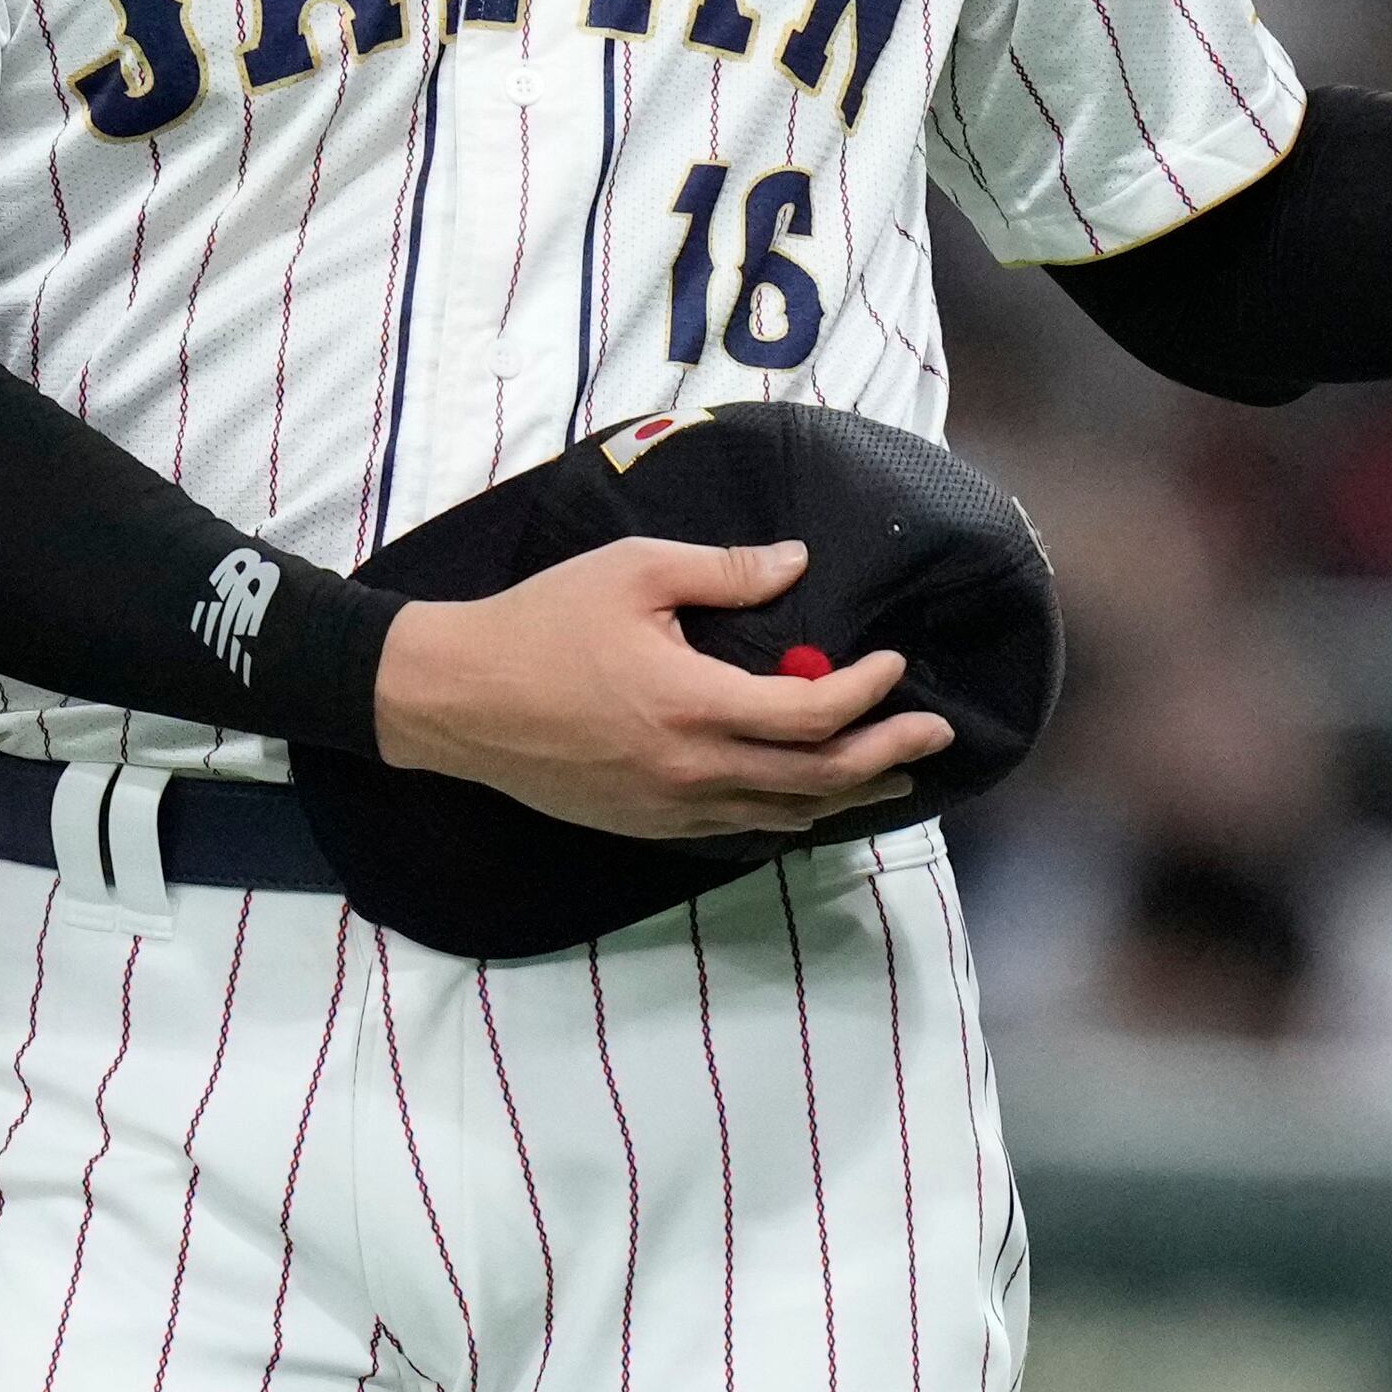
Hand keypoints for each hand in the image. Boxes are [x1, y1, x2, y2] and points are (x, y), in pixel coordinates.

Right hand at [368, 536, 953, 840]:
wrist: (456, 699)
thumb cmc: (541, 623)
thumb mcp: (634, 571)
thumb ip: (725, 570)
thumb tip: (797, 564)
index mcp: (693, 705)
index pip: (812, 716)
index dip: (867, 692)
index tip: (894, 663)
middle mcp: (690, 770)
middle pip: (817, 779)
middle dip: (886, 756)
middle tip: (935, 735)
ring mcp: (669, 808)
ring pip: (784, 815)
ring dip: (847, 795)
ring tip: (894, 775)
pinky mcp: (647, 825)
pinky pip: (741, 827)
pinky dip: (791, 812)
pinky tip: (812, 797)